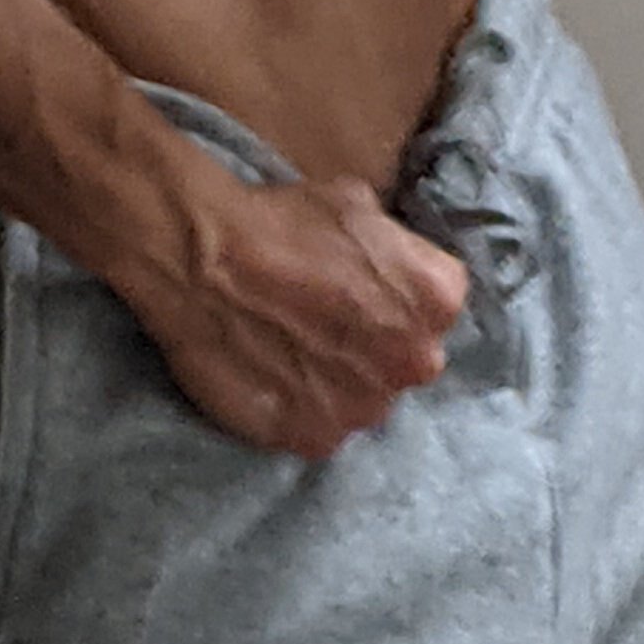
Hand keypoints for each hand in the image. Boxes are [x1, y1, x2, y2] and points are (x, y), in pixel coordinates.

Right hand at [125, 164, 471, 456]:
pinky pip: (321, 424)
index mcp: (438, 298)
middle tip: (328, 322)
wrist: (205, 261)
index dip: (397, 294)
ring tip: (293, 350)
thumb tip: (396, 267)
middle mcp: (416, 361)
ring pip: (365, 396)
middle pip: (406, 357)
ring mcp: (367, 407)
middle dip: (378, 343)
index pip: (436, 304)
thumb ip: (396, 251)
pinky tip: (273, 375)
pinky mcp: (316, 437)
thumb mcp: (361, 205)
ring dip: (341, 380)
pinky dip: (301, 406)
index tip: (361, 287)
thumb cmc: (282, 221)